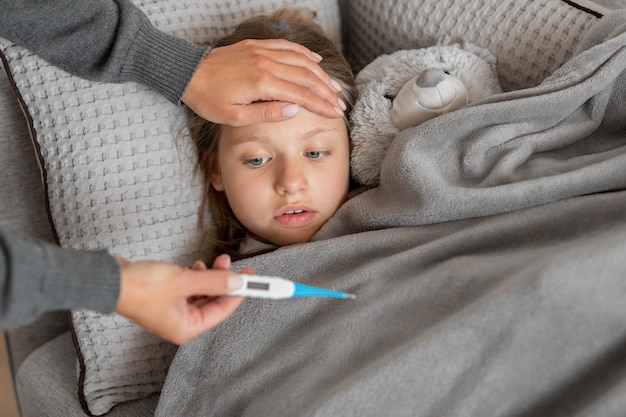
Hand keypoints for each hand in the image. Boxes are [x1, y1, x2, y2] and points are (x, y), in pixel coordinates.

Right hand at [114, 255, 244, 344]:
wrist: (110, 279)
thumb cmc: (140, 287)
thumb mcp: (184, 281)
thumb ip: (214, 281)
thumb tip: (237, 282)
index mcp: (187, 328)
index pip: (223, 311)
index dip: (240, 293)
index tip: (254, 279)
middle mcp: (181, 323)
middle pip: (214, 302)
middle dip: (225, 281)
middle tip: (234, 264)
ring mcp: (173, 311)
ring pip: (203, 293)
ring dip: (211, 277)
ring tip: (214, 261)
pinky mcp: (167, 298)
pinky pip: (191, 289)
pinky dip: (198, 277)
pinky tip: (197, 267)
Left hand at [181, 39, 344, 125]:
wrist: (188, 74)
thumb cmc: (209, 99)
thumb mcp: (235, 116)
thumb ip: (267, 113)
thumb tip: (294, 110)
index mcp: (262, 83)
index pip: (301, 95)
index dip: (321, 105)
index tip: (336, 113)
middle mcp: (266, 63)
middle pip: (306, 76)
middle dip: (326, 91)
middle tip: (340, 103)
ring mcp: (262, 52)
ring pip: (300, 61)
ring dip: (320, 74)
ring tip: (334, 87)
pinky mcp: (257, 46)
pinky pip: (286, 47)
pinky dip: (304, 54)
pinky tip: (315, 62)